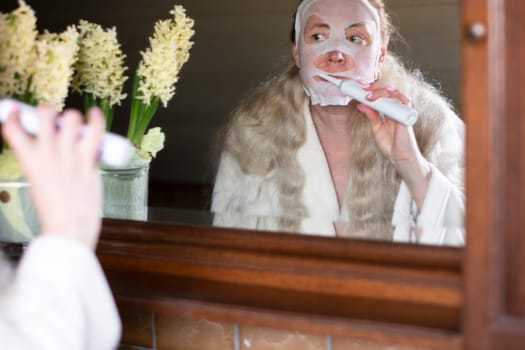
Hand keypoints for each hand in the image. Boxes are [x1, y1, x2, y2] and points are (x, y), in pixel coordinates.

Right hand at [1, 104, 104, 248]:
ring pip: (71, 118)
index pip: (13, 128)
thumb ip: (46, 165)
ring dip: (73, 117)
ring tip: (75, 124)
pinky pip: (95, 132)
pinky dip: (97, 119)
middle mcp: (48, 153)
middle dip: (49, 111)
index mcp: (29, 161)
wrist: (69, 228)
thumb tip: (59, 150)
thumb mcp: (40, 184)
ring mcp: (69, 156)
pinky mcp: (89, 161)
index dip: (14, 115)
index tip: (18, 112)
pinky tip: (95, 113)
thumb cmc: (56, 212)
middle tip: (55, 119)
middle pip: (45, 114)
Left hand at [357, 84, 430, 207]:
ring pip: (395, 93)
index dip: (372, 90)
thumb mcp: (376, 128)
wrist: (399, 157)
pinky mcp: (407, 115)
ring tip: (369, 95)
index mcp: (388, 111)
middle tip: (363, 88)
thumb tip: (361, 104)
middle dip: (375, 87)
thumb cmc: (390, 145)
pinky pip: (404, 101)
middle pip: (387, 92)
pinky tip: (386, 94)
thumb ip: (371, 115)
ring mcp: (402, 111)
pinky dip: (396, 95)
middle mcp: (396, 109)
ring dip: (381, 91)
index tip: (360, 88)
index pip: (381, 96)